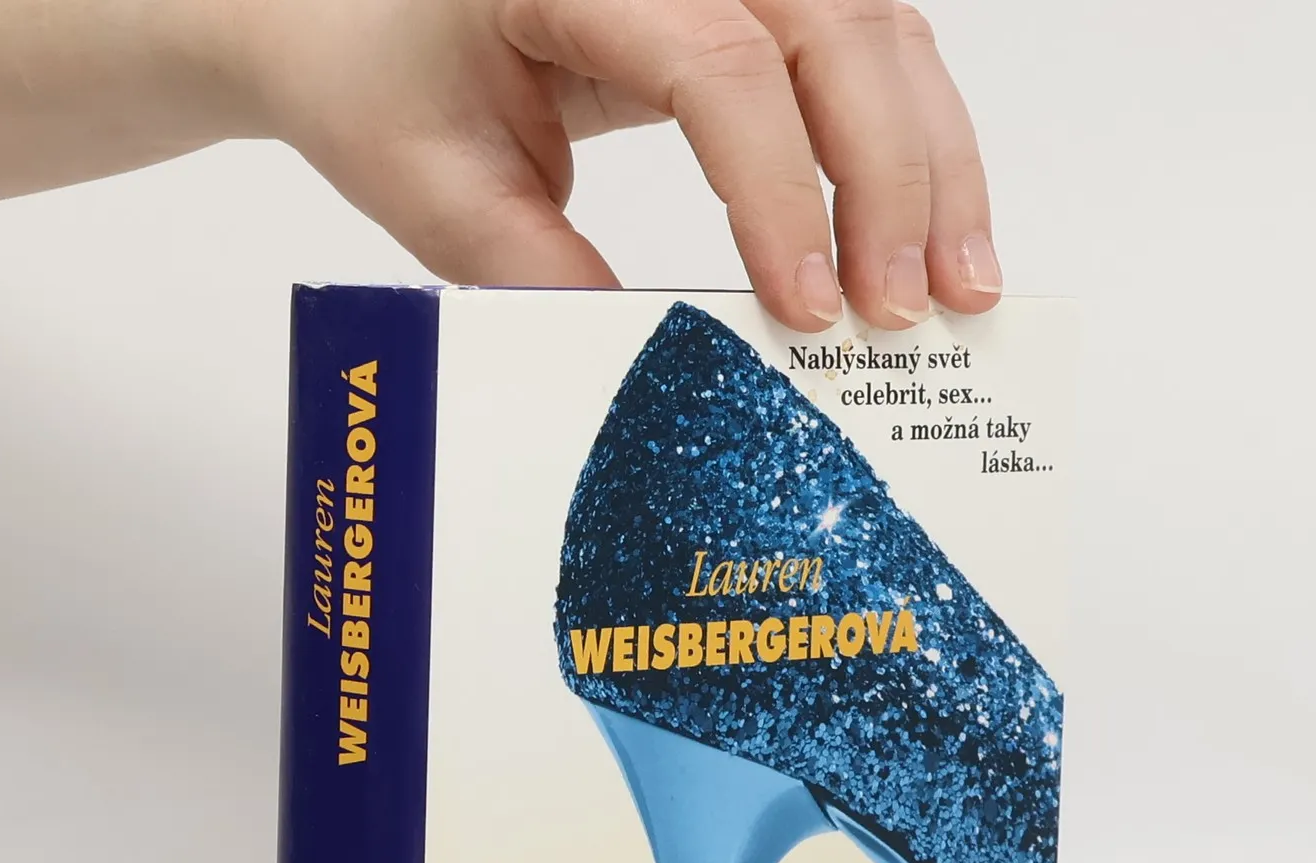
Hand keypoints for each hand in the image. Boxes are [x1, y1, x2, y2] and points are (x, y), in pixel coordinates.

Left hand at [231, 0, 1001, 330]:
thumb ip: (537, 276)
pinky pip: (872, 44)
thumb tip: (670, 373)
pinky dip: (915, 139)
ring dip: (932, 163)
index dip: (777, 189)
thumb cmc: (382, 73)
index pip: (717, 61)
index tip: (805, 311)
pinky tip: (935, 232)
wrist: (355, 5)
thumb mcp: (434, 187)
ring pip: (881, 29)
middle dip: (889, 180)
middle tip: (905, 316)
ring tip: (960, 290)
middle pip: (837, 27)